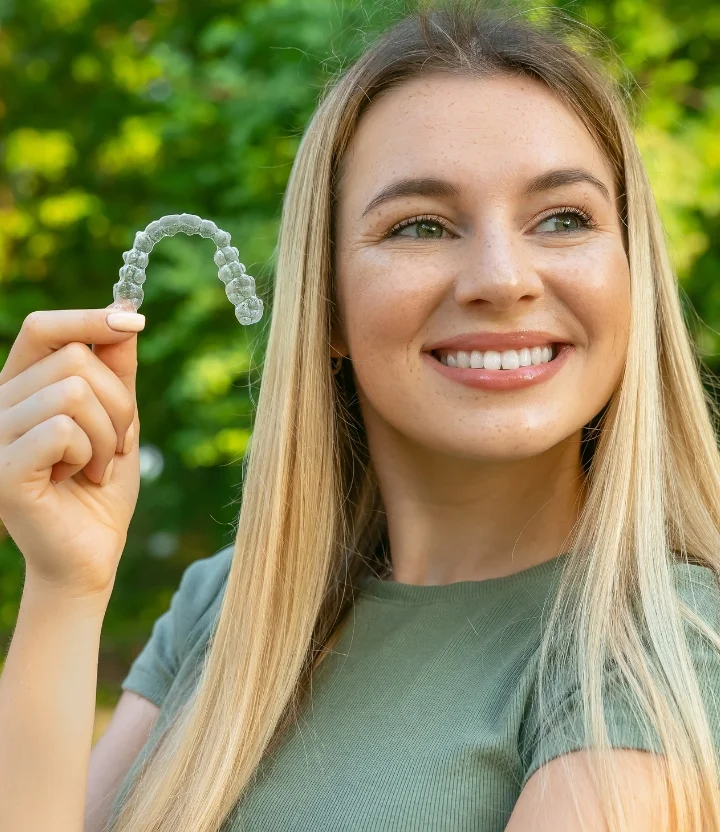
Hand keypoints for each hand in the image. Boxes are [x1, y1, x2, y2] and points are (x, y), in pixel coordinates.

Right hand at [0, 307, 143, 598]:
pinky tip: (79, 478)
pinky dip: (91, 453)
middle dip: (119, 403)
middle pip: (75, 360)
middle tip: (116, 443)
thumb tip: (124, 311)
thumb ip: (116, 369)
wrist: (90, 554)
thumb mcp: (118, 418)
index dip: (90, 318)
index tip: (136, 319)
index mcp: (20, 387)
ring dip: (109, 434)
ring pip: (74, 391)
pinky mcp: (2, 470)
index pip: (43, 330)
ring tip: (97, 464)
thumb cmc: (101, 486)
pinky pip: (63, 429)